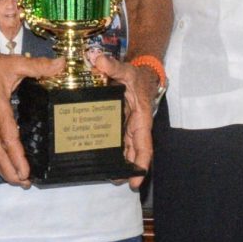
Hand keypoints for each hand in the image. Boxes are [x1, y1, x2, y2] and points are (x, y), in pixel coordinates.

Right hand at [0, 50, 63, 186]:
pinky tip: (1, 168)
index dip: (16, 156)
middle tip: (24, 184)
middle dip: (10, 170)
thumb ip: (37, 65)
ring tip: (16, 181)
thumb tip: (61, 64)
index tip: (25, 170)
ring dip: (2, 169)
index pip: (8, 137)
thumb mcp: (14, 62)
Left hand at [90, 50, 158, 188]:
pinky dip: (110, 150)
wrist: (140, 73)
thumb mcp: (127, 70)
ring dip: (118, 163)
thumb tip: (98, 60)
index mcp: (141, 120)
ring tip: (106, 175)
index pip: (144, 147)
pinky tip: (99, 157)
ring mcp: (126, 128)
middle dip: (127, 169)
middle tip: (114, 181)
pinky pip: (115, 141)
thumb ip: (114, 66)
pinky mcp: (118, 125)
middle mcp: (135, 127)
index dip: (140, 164)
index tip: (136, 181)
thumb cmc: (137, 76)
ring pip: (124, 150)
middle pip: (133, 153)